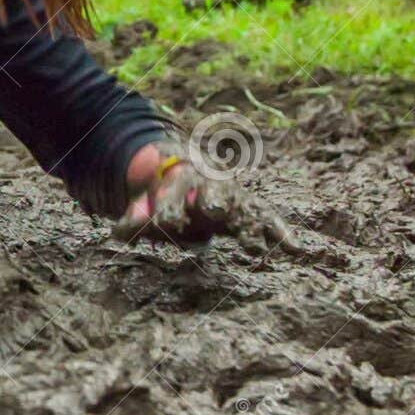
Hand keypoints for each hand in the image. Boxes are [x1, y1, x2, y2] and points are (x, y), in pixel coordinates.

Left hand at [113, 149, 294, 252]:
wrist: (182, 166)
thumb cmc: (162, 193)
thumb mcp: (144, 202)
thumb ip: (134, 217)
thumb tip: (119, 234)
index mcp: (178, 179)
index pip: (174, 195)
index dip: (170, 209)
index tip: (165, 222)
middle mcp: (208, 183)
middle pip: (211, 194)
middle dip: (212, 202)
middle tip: (213, 212)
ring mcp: (230, 194)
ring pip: (240, 205)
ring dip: (247, 223)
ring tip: (256, 245)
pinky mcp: (249, 206)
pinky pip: (267, 217)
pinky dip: (280, 231)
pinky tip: (295, 248)